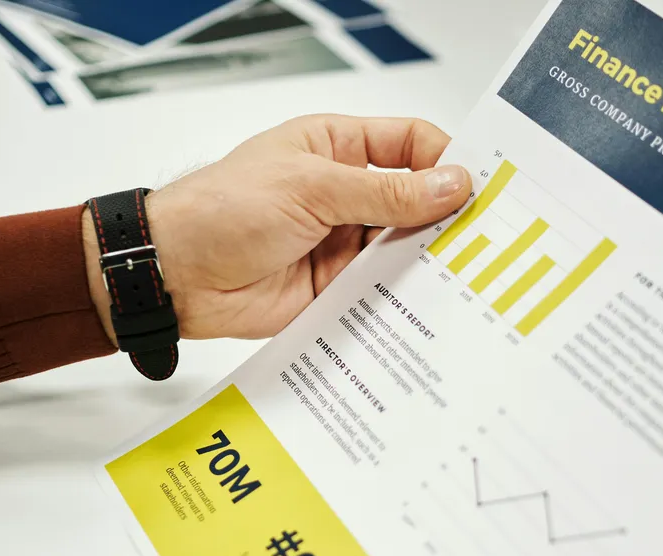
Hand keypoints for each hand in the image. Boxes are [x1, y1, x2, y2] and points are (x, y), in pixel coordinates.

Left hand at [84, 114, 471, 342]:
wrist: (177, 275)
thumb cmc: (224, 210)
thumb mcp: (312, 188)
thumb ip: (385, 193)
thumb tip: (451, 184)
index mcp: (336, 148)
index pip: (409, 144)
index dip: (445, 160)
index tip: (479, 185)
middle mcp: (345, 194)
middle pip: (415, 201)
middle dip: (446, 216)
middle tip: (486, 235)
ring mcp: (341, 242)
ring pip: (403, 249)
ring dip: (428, 260)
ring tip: (465, 273)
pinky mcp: (336, 289)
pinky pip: (381, 291)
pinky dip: (404, 297)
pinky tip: (430, 303)